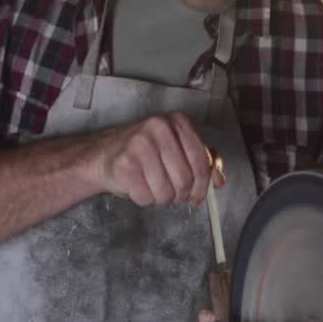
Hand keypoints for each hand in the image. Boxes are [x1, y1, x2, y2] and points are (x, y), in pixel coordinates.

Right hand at [88, 113, 225, 206]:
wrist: (103, 154)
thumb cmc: (144, 153)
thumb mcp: (178, 149)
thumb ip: (203, 161)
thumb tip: (218, 180)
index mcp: (178, 122)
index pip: (202, 163)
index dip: (203, 186)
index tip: (197, 197)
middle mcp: (159, 128)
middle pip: (185, 180)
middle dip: (180, 194)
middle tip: (171, 192)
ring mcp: (140, 144)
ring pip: (166, 192)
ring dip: (161, 198)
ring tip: (152, 185)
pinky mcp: (124, 163)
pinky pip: (146, 197)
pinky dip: (144, 199)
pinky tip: (137, 185)